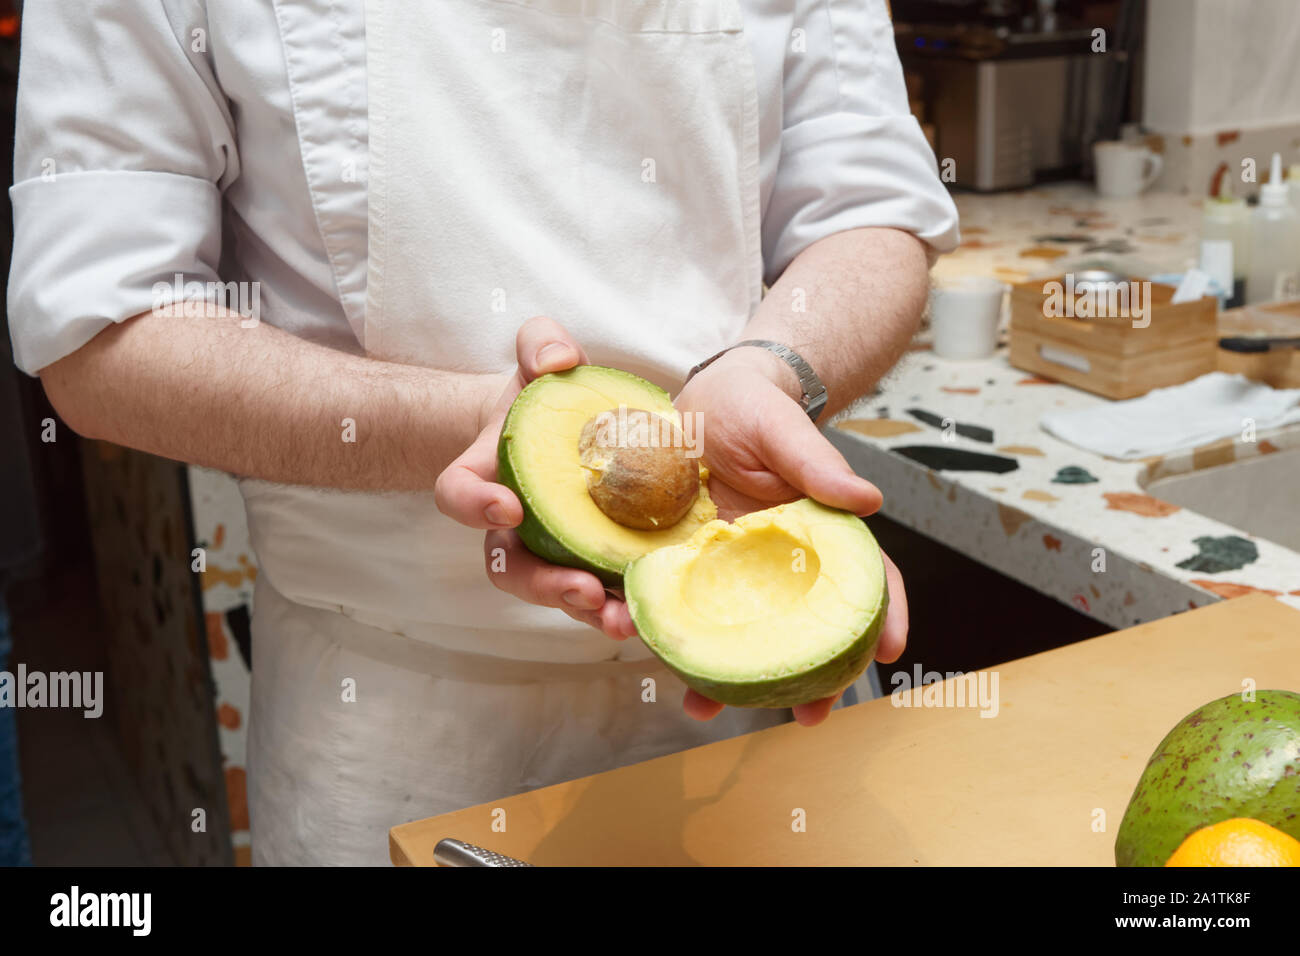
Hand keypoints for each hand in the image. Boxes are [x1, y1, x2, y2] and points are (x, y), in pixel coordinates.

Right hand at [434, 317, 637, 639]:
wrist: (578, 425)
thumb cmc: (551, 395)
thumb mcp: (543, 358)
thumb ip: (541, 345)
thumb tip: (557, 362)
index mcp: (485, 475)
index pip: (457, 494)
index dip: (474, 505)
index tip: (508, 508)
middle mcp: (510, 526)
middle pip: (509, 569)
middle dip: (543, 584)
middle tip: (580, 588)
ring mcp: (551, 551)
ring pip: (557, 593)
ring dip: (586, 611)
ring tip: (621, 620)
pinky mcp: (592, 564)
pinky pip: (601, 595)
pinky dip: (623, 608)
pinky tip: (650, 615)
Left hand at [673, 347, 909, 725]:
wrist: (696, 402)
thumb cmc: (752, 406)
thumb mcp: (780, 427)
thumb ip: (815, 462)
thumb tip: (867, 498)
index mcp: (815, 529)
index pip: (862, 575)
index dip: (883, 613)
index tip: (888, 653)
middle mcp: (777, 560)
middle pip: (803, 624)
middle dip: (813, 677)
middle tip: (813, 719)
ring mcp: (730, 569)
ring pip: (740, 630)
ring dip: (730, 676)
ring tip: (708, 710)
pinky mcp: (685, 566)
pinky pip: (684, 609)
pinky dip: (677, 639)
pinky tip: (664, 662)